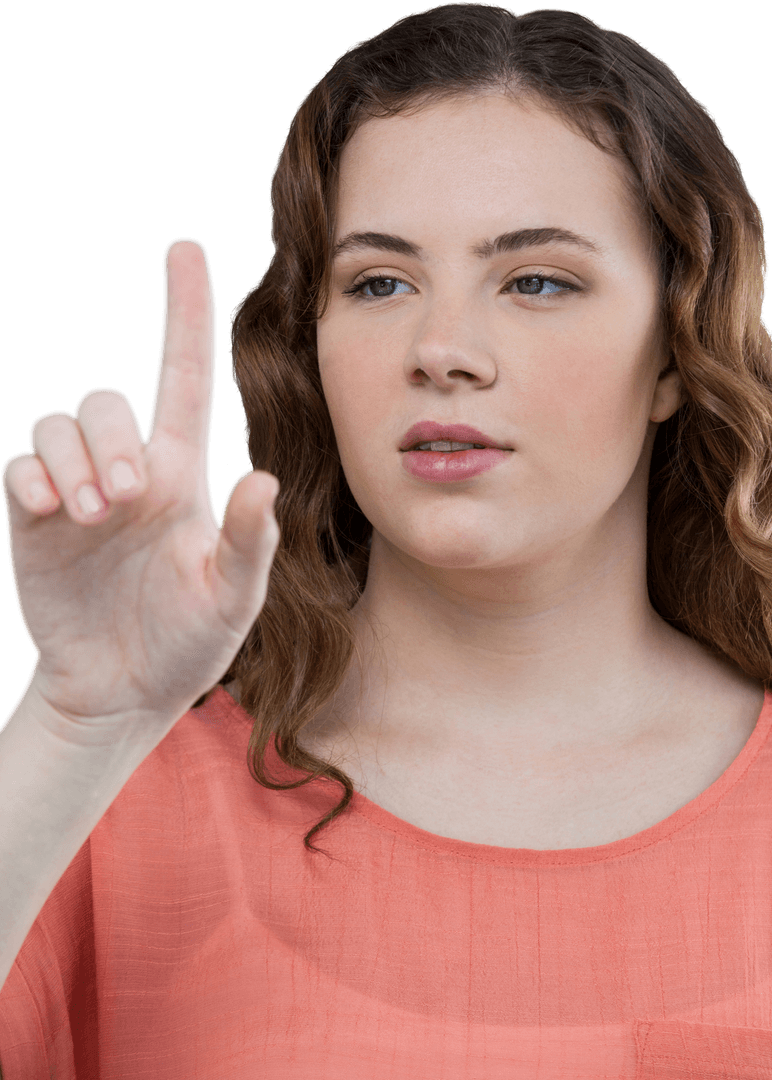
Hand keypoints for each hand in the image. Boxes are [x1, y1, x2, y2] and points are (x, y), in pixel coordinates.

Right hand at [2, 239, 278, 737]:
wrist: (121, 691)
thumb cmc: (187, 641)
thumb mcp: (231, 598)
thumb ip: (247, 543)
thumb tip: (262, 481)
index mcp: (181, 476)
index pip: (183, 377)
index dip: (184, 312)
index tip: (184, 248)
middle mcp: (127, 471)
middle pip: (108, 403)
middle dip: (111, 440)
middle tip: (123, 499)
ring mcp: (75, 492)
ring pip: (60, 424)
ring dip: (74, 459)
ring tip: (92, 514)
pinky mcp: (33, 518)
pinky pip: (20, 465)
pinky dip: (33, 475)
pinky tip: (52, 510)